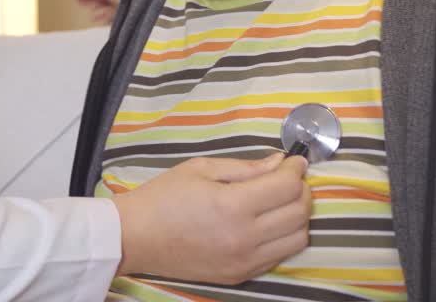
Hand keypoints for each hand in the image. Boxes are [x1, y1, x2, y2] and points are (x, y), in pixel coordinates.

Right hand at [111, 153, 311, 284]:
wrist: (134, 238)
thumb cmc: (162, 197)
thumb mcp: (200, 169)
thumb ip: (245, 167)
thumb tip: (279, 163)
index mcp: (232, 205)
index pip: (287, 187)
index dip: (296, 169)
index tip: (294, 161)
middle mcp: (244, 237)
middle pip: (299, 213)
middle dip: (301, 190)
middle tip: (289, 178)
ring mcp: (244, 261)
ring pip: (297, 238)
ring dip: (297, 216)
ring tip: (280, 201)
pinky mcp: (240, 275)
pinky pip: (280, 256)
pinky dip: (283, 237)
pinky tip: (267, 223)